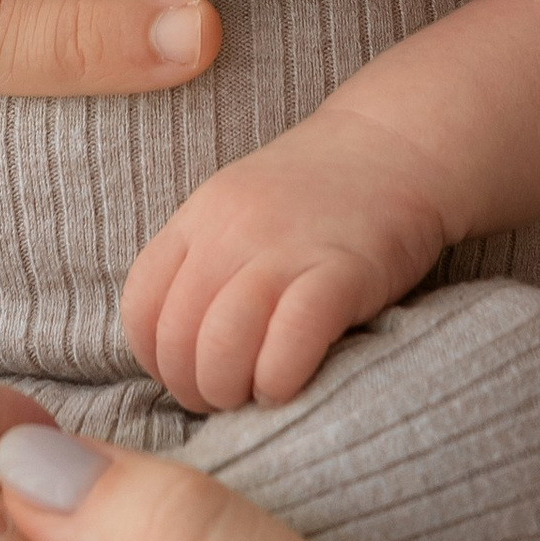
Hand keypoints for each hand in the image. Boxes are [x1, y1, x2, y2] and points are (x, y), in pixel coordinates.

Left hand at [120, 115, 449, 407]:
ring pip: (221, 348)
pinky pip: (286, 345)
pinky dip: (279, 380)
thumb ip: (206, 264)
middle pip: (177, 337)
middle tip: (228, 397)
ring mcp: (284, 250)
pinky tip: (291, 383)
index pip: (140, 307)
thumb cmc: (321, 193)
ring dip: (232, 391)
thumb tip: (182, 350)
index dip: (157, 360)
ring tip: (257, 393)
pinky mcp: (340, 273)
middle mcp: (230, 232)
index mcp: (199, 218)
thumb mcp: (241, 211)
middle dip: (195, 388)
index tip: (190, 375)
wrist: (399, 143)